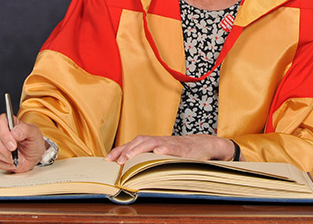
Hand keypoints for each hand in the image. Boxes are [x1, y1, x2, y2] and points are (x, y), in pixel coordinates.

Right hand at [0, 113, 46, 172]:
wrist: (33, 154)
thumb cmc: (32, 141)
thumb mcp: (34, 133)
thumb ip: (25, 129)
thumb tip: (15, 132)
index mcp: (7, 121)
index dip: (5, 135)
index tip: (13, 146)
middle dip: (6, 149)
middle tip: (17, 154)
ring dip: (8, 158)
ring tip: (19, 158)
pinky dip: (7, 164)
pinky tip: (14, 161)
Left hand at [104, 134, 236, 164]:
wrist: (204, 145)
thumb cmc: (183, 152)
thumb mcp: (165, 155)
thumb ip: (150, 159)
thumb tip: (132, 170)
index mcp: (154, 143)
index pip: (133, 144)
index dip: (119, 150)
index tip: (107, 159)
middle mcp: (160, 141)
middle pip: (139, 141)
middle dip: (126, 150)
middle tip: (117, 161)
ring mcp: (171, 143)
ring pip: (152, 142)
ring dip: (139, 149)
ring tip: (129, 157)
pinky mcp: (182, 148)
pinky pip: (172, 147)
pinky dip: (164, 148)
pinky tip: (158, 152)